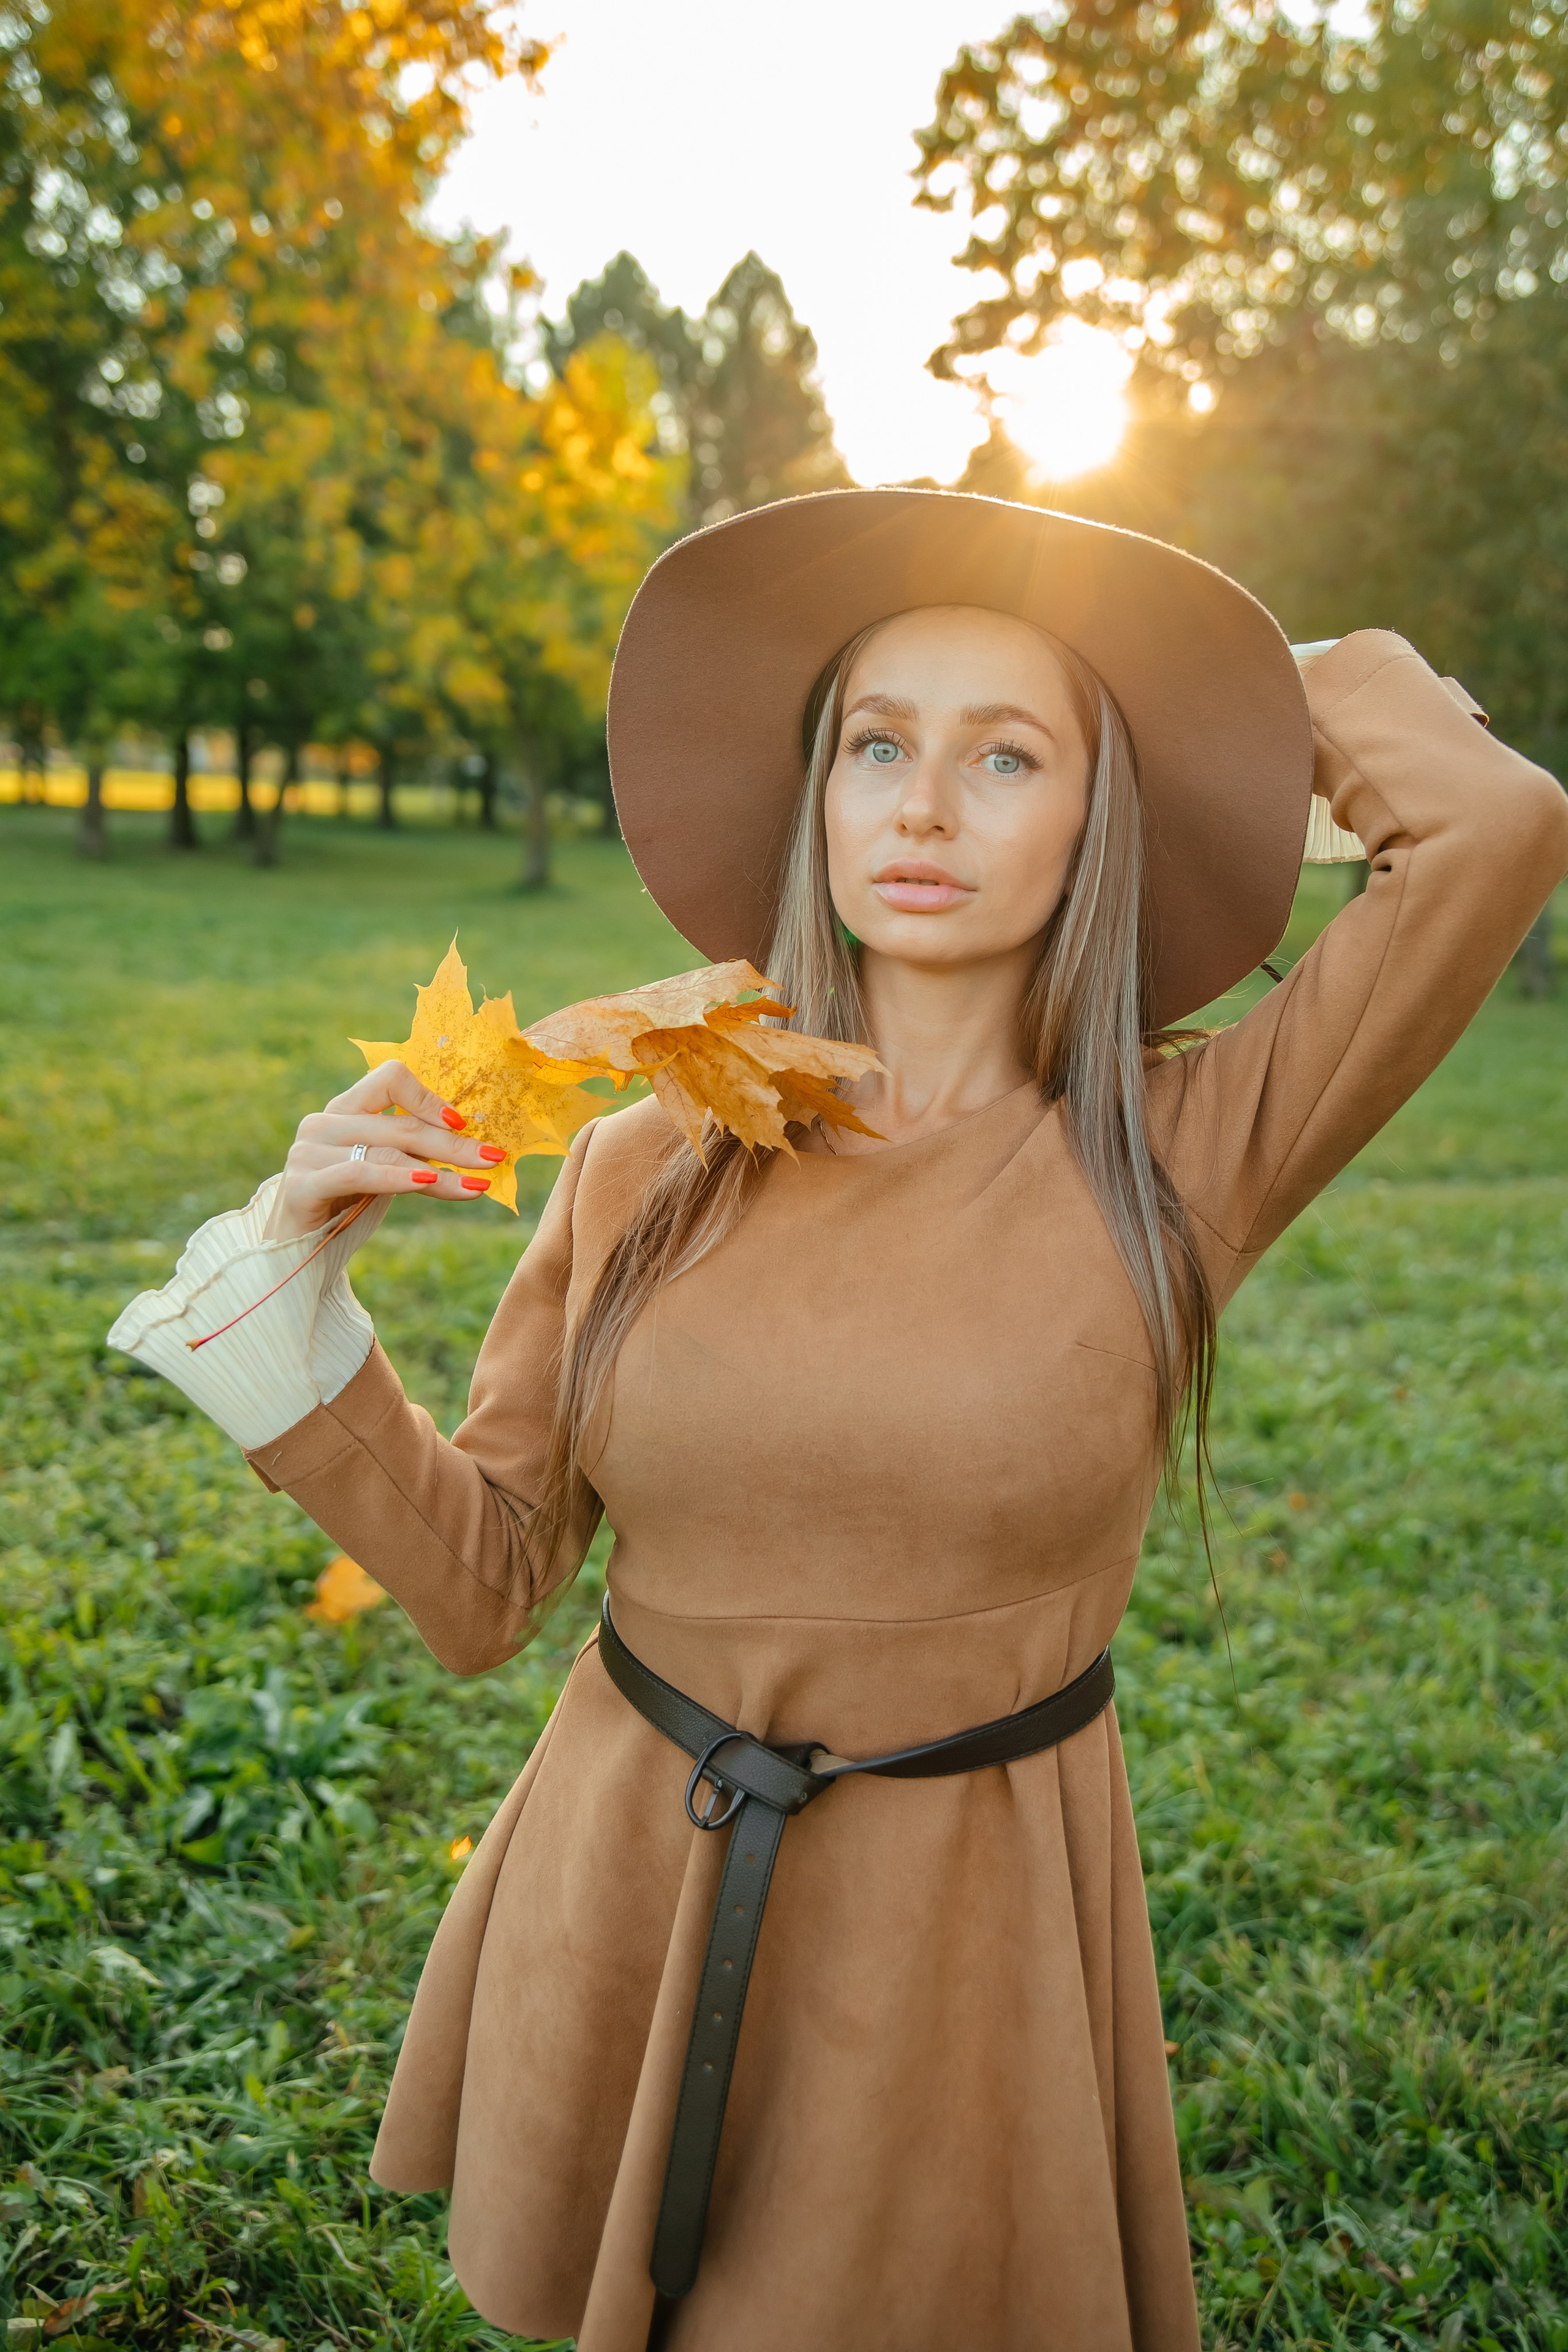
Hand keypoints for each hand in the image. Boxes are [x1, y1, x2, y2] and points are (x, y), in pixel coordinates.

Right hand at [264, 1061, 501, 1241]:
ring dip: (439, 1168)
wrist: (295, 1249)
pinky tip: (428, 1182)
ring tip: (476, 1183)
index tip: (461, 1123)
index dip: (428, 1097)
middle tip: (493, 1158)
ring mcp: (308, 1151)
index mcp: (346, 1109)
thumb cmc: (347, 1204)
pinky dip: (397, 1178)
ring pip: (387, 1151)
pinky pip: (358, 1173)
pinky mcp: (301, 1185)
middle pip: (400, 1124)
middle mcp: (324, 1122)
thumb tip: (477, 1152)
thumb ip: (416, 1153)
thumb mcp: (386, 1172)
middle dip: (453, 1144)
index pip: (389, 1078)